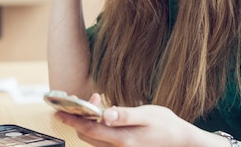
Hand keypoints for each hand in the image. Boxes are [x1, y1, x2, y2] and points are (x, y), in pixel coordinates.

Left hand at [55, 94, 202, 146]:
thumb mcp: (148, 115)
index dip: (72, 119)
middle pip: (87, 134)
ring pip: (93, 138)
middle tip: (83, 98)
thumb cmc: (166, 126)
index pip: (88, 129)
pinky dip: (97, 128)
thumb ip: (125, 115)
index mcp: (122, 139)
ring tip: (95, 103)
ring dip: (88, 121)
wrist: (181, 142)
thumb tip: (105, 114)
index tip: (59, 109)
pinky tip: (104, 115)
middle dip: (79, 116)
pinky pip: (101, 140)